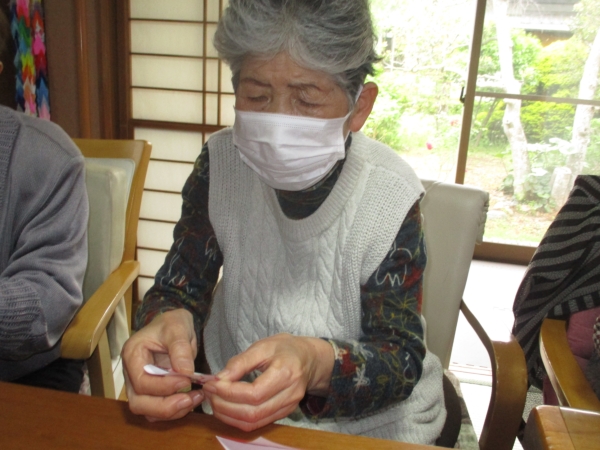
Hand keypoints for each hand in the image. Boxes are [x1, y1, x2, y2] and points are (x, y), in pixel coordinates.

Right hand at [122, 309, 203, 420]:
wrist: (174, 326)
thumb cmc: (172, 323)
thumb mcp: (177, 327)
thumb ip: (180, 348)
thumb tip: (185, 372)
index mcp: (132, 355)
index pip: (141, 382)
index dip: (164, 386)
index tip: (187, 381)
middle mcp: (131, 374)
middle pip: (139, 403)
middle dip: (166, 406)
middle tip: (191, 398)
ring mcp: (139, 385)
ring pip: (148, 411)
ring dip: (172, 411)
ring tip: (195, 398)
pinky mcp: (152, 392)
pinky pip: (158, 410)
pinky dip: (175, 410)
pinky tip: (193, 399)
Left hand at [202, 333, 333, 430]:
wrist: (308, 358)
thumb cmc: (285, 348)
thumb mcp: (263, 346)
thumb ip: (240, 362)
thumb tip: (218, 379)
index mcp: (286, 373)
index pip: (253, 393)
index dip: (229, 392)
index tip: (211, 384)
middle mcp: (290, 394)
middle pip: (252, 412)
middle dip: (224, 406)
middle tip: (208, 393)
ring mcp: (288, 407)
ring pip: (253, 423)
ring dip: (228, 415)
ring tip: (214, 400)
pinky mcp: (284, 413)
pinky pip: (258, 423)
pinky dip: (237, 419)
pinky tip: (226, 407)